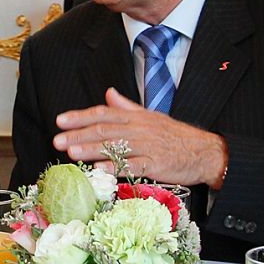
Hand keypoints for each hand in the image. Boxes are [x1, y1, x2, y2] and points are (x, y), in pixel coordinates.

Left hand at [52, 88, 225, 186]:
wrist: (205, 152)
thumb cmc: (176, 136)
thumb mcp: (151, 116)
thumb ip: (127, 106)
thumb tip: (108, 93)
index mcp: (137, 117)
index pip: (104, 113)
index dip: (80, 116)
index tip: (60, 120)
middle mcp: (140, 129)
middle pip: (105, 129)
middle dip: (79, 135)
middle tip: (57, 140)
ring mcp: (148, 146)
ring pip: (115, 146)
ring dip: (91, 149)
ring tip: (71, 152)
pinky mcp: (156, 164)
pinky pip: (132, 165)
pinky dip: (115, 167)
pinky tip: (99, 170)